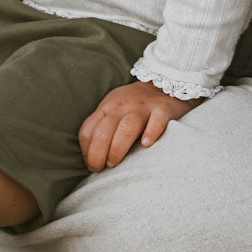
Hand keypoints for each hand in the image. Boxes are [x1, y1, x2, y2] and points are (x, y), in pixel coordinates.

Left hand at [78, 82, 200, 171]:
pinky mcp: (163, 109)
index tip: (92, 165)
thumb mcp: (113, 109)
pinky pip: (157, 121)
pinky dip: (151, 132)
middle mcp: (122, 106)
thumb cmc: (135, 104)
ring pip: (126, 128)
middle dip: (97, 154)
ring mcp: (143, 107)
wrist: (165, 82)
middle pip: (104, 131)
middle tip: (101, 169)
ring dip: (117, 148)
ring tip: (115, 163)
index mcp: (107, 107)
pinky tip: (146, 144)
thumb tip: (91, 156)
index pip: (88, 130)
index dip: (86, 151)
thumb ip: (102, 126)